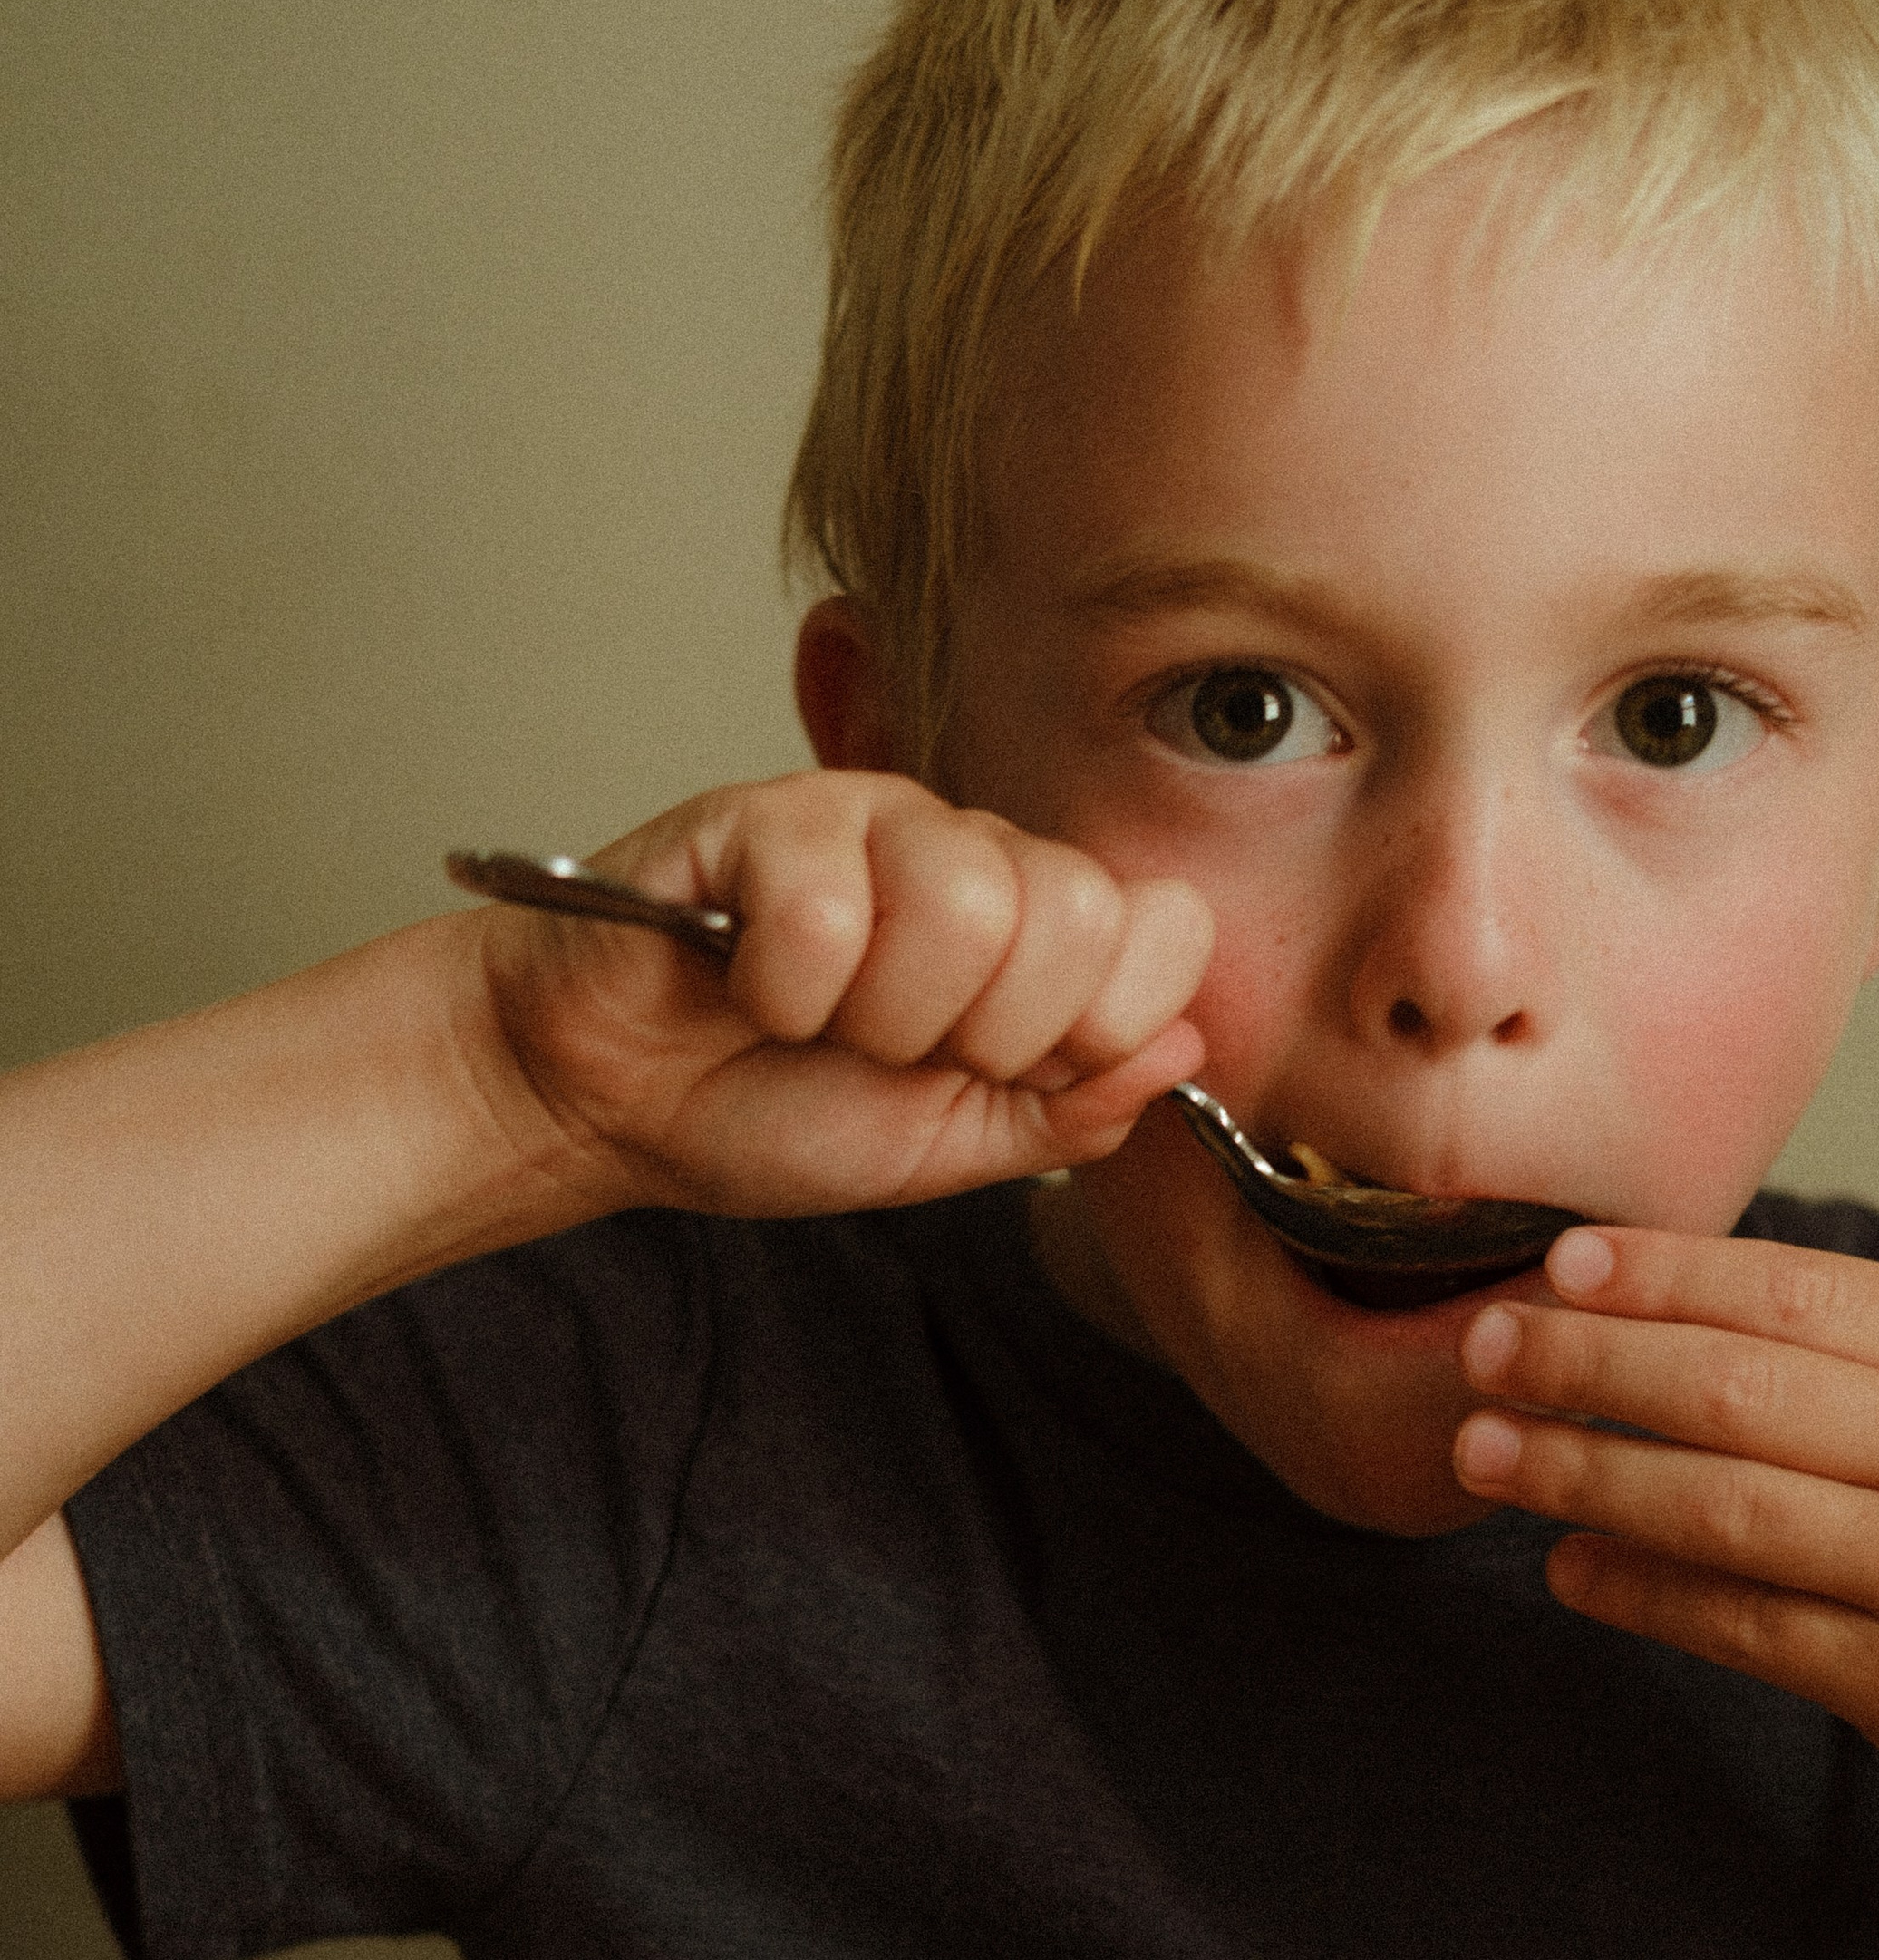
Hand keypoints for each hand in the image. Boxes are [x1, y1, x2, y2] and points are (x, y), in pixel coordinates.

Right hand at [469, 772, 1211, 1221]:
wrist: (613, 1103)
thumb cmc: (768, 1106)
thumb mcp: (953, 1145)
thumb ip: (1073, 1109)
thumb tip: (1184, 1049)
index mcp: (1035, 929)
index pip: (1165, 924)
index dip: (1099, 1024)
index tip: (1007, 1070)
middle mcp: (971, 853)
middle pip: (1080, 913)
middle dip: (983, 1035)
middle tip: (891, 1048)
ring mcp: (874, 819)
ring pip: (969, 904)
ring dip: (878, 1016)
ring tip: (818, 1021)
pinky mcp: (771, 813)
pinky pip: (834, 906)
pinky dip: (783, 991)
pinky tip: (748, 985)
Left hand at [1450, 1224, 1878, 1887]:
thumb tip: (1695, 1308)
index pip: (1801, 1293)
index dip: (1666, 1274)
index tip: (1562, 1261)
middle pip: (1737, 1387)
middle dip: (1590, 1361)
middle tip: (1485, 1343)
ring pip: (1719, 1504)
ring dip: (1581, 1473)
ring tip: (1484, 1450)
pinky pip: (1740, 1625)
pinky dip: (1639, 1591)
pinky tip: (1568, 1565)